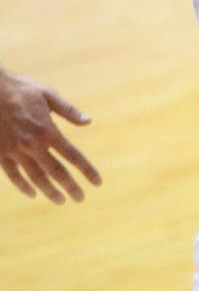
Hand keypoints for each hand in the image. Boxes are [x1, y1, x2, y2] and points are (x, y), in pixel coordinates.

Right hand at [0, 70, 101, 203]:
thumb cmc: (19, 89)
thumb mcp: (47, 94)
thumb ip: (68, 110)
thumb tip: (88, 122)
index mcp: (47, 130)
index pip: (72, 155)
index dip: (86, 170)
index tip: (97, 182)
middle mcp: (33, 144)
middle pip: (56, 171)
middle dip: (70, 186)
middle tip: (80, 199)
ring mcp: (15, 151)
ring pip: (35, 177)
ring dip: (49, 191)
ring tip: (60, 201)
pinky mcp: (0, 154)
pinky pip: (13, 175)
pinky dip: (23, 186)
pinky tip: (32, 193)